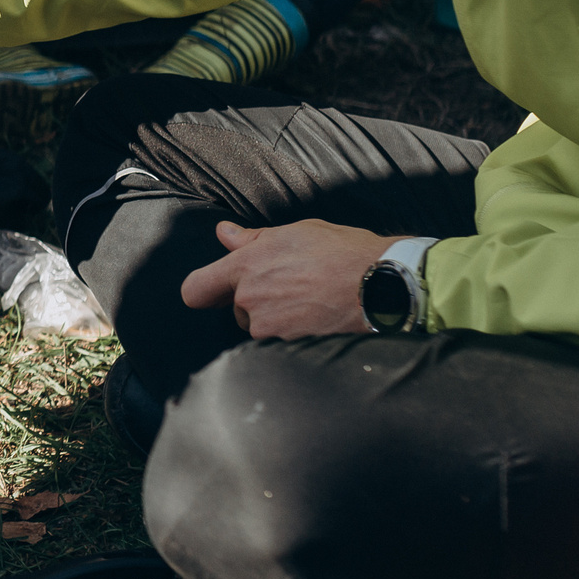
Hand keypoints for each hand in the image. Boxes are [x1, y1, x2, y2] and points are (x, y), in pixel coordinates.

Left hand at [178, 219, 392, 337]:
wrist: (382, 284)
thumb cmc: (343, 251)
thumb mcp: (296, 232)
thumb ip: (252, 238)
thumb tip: (224, 234)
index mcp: (246, 266)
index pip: (196, 290)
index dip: (203, 292)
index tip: (214, 291)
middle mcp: (249, 299)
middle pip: (235, 309)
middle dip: (255, 302)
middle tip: (291, 286)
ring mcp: (268, 326)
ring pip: (259, 326)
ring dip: (275, 318)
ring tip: (309, 300)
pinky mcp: (287, 346)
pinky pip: (278, 341)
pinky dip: (293, 332)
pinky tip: (316, 316)